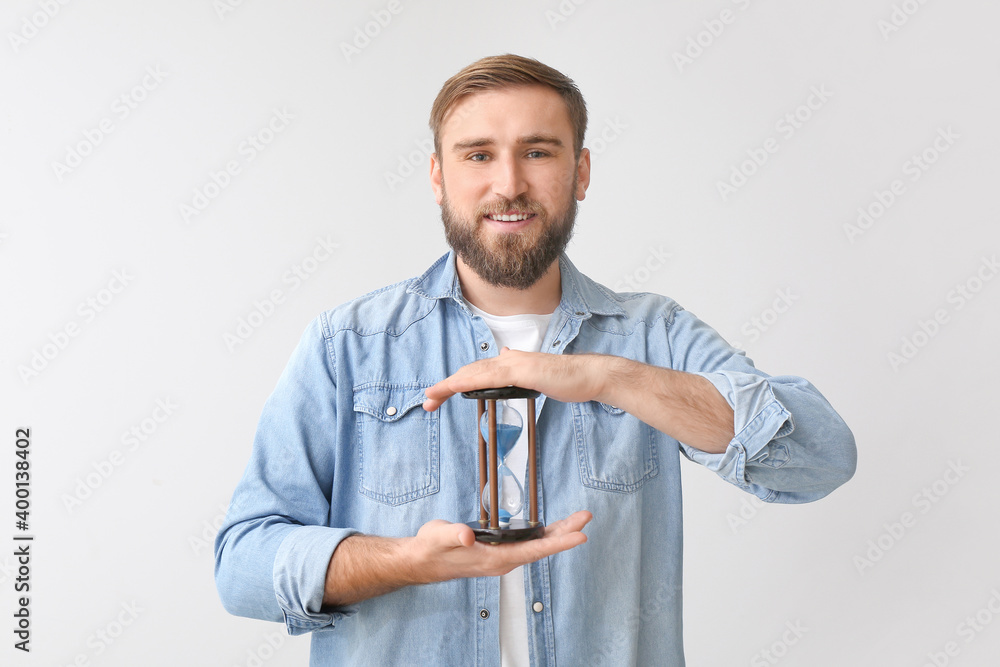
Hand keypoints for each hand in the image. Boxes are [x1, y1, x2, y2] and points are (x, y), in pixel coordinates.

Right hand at [407, 510, 592, 582]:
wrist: (423, 559)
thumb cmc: (432, 548)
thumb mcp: (439, 536)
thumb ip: (453, 535)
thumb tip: (467, 535)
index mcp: (494, 559)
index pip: (533, 551)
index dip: (558, 543)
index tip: (579, 536)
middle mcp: (503, 560)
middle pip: (542, 547)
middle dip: (565, 533)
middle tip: (586, 518)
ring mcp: (502, 556)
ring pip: (537, 545)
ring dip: (558, 533)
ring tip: (577, 519)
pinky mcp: (499, 550)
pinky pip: (528, 543)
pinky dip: (544, 534)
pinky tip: (553, 528)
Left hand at [422, 348, 611, 411]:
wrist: (589, 376)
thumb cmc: (567, 380)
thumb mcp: (537, 378)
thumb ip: (520, 374)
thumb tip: (505, 364)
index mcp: (511, 363)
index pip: (477, 373)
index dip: (456, 383)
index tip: (440, 395)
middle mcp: (508, 359)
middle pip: (469, 372)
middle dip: (445, 386)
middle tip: (427, 400)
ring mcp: (514, 364)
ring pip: (473, 374)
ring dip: (449, 385)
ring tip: (431, 396)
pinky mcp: (521, 371)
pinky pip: (488, 377)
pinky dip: (468, 382)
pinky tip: (454, 388)